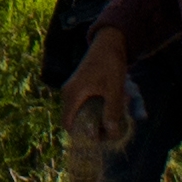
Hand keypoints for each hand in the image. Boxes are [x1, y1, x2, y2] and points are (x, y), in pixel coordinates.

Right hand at [59, 27, 130, 148]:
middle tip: (111, 128)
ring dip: (95, 118)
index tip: (100, 137)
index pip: (68, 124)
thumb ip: (112, 112)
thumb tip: (111, 134)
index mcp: (72, 94)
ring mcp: (72, 89)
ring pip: (80, 113)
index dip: (81, 136)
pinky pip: (82, 105)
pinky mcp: (79, 86)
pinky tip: (110, 105)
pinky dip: (95, 109)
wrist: (109, 43)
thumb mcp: (114, 89)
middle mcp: (68, 93)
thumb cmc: (110, 65)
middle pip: (74, 120)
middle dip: (92, 128)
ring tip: (113, 115)